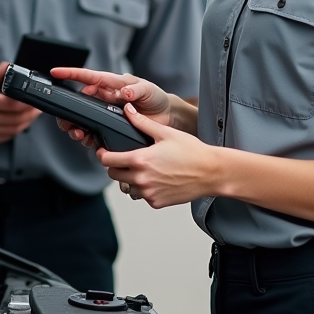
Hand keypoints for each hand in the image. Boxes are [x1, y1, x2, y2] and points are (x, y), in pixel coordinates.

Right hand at [0, 63, 39, 144]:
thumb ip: (0, 70)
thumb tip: (15, 67)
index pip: (11, 104)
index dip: (27, 103)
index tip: (35, 100)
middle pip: (16, 118)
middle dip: (31, 114)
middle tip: (38, 108)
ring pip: (14, 129)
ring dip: (27, 122)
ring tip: (32, 115)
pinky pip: (7, 136)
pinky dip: (17, 129)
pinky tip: (20, 122)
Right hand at [48, 67, 171, 145]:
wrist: (165, 117)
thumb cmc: (155, 98)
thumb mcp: (148, 90)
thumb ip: (136, 89)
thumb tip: (124, 90)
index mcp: (111, 85)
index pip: (87, 77)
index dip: (70, 74)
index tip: (56, 72)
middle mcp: (104, 98)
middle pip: (78, 102)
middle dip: (69, 112)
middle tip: (67, 120)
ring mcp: (105, 114)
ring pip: (82, 120)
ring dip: (76, 127)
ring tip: (79, 134)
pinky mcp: (109, 128)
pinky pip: (93, 134)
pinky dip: (88, 139)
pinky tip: (89, 142)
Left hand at [101, 105, 216, 208]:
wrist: (210, 173)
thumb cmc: (191, 151)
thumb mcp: (165, 133)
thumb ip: (142, 122)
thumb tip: (128, 110)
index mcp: (140, 160)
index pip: (108, 160)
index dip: (102, 154)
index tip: (103, 151)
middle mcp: (142, 179)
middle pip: (114, 174)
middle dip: (115, 165)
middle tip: (124, 158)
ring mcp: (149, 193)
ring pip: (127, 187)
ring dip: (129, 178)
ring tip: (143, 168)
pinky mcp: (156, 203)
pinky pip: (142, 196)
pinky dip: (145, 188)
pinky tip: (156, 178)